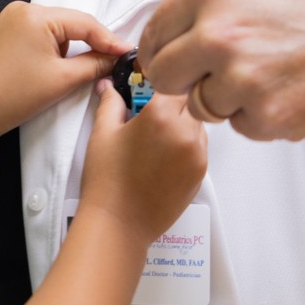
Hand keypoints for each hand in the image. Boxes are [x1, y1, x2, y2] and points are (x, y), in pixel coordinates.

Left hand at [0, 1, 131, 144]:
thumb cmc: (16, 96)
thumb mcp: (63, 80)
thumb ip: (95, 64)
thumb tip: (117, 58)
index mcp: (37, 14)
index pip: (84, 23)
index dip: (109, 40)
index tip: (129, 53)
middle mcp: (24, 8)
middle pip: (71, 23)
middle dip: (91, 42)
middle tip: (115, 60)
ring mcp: (12, 17)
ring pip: (58, 29)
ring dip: (72, 46)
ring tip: (82, 68)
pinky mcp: (7, 30)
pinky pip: (42, 33)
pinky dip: (55, 48)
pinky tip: (57, 65)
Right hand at [80, 85, 205, 244]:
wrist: (119, 223)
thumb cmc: (107, 179)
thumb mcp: (103, 132)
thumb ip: (111, 102)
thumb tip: (110, 86)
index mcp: (161, 116)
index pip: (174, 82)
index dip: (163, 80)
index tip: (151, 83)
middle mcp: (185, 132)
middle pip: (189, 102)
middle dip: (173, 101)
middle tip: (152, 109)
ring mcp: (197, 155)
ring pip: (198, 124)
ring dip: (184, 121)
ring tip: (159, 133)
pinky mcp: (201, 175)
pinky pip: (200, 147)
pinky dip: (188, 143)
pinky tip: (165, 153)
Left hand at [138, 0, 304, 139]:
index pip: (152, 33)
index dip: (163, 46)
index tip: (174, 51)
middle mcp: (218, 34)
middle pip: (163, 76)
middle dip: (183, 76)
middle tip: (211, 68)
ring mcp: (241, 78)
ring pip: (200, 105)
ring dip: (223, 97)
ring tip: (260, 71)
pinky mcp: (267, 116)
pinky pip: (239, 126)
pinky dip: (257, 116)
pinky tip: (282, 87)